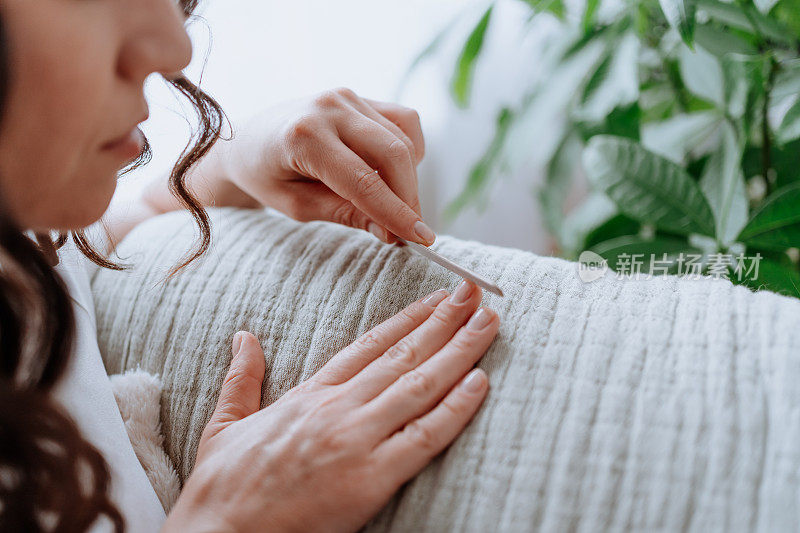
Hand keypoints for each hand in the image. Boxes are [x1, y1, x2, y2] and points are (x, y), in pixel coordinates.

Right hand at [164, 281, 498, 531]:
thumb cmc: (224, 487)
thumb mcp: (225, 424)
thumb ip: (242, 378)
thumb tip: (244, 338)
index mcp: (309, 394)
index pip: (369, 345)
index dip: (408, 319)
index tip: (435, 298)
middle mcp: (338, 408)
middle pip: (403, 355)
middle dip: (444, 321)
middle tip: (476, 293)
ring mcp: (356, 440)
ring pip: (420, 385)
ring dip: (460, 351)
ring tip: (488, 322)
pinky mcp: (371, 479)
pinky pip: (424, 437)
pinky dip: (456, 408)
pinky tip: (481, 383)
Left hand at [165, 87, 432, 245]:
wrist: (247, 141)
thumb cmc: (266, 177)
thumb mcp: (297, 207)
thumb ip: (345, 214)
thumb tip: (391, 231)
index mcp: (303, 138)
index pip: (364, 181)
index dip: (396, 213)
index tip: (422, 240)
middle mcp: (327, 108)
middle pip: (393, 155)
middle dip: (409, 198)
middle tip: (411, 232)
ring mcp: (345, 97)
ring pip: (403, 140)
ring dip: (408, 179)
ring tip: (393, 206)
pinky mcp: (358, 97)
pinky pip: (403, 122)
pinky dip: (408, 151)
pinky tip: (391, 173)